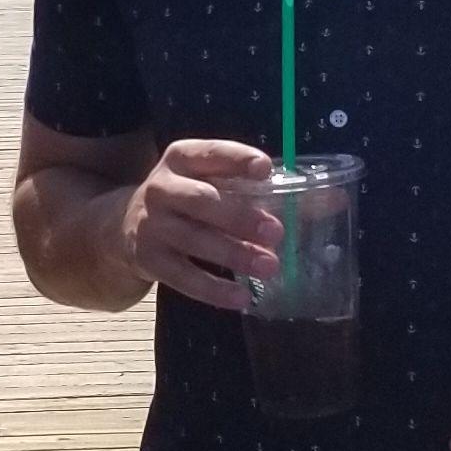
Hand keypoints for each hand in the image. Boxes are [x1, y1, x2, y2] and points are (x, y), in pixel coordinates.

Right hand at [116, 138, 284, 312]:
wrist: (123, 226)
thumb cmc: (186, 200)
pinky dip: (214, 289)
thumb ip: (260, 191)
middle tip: (275, 232)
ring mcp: (151, 224)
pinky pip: (183, 277)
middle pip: (200, 200)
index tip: (265, 169)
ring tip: (268, 265)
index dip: (237, 159)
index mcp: (181, 159)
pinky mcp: (148, 259)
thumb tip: (327, 203)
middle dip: (239, 216)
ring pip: (195, 240)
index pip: (210, 153)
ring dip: (234, 254)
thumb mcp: (209, 181)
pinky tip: (242, 297)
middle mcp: (161, 187)